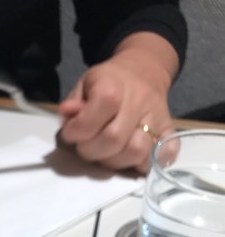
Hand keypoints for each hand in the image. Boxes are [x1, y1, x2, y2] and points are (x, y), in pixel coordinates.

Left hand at [57, 32, 178, 173]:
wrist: (143, 72)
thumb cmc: (107, 84)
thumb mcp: (84, 85)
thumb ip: (73, 103)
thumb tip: (68, 112)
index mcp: (115, 83)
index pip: (102, 105)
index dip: (80, 127)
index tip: (71, 133)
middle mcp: (139, 100)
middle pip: (114, 138)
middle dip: (92, 150)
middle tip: (87, 147)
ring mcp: (157, 117)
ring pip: (137, 151)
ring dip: (115, 161)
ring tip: (107, 154)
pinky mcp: (169, 132)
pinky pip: (165, 155)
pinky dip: (147, 164)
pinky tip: (132, 161)